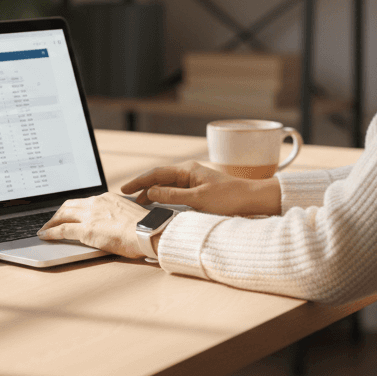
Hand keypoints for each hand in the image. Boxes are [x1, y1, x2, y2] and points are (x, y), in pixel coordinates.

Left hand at [37, 192, 149, 257]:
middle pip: (69, 205)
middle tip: (51, 221)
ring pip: (62, 215)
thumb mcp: (128, 214)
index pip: (83, 201)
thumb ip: (116, 215)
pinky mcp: (86, 230)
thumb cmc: (144, 228)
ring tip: (45, 229)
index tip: (67, 213)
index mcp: (106, 198)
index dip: (72, 208)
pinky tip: (45, 236)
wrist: (148, 232)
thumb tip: (113, 223)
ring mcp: (90, 215)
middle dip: (58, 214)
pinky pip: (62, 230)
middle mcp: (96, 203)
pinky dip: (51, 232)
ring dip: (51, 222)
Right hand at [120, 160, 280, 215]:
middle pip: (159, 178)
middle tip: (128, 198)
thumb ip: (172, 196)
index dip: (139, 182)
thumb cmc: (229, 198)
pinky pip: (175, 192)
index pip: (156, 173)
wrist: (252, 200)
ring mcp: (194, 181)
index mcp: (187, 170)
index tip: (124, 189)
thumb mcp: (198, 199)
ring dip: (153, 193)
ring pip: (167, 186)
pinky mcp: (199, 190)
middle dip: (143, 187)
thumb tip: (151, 192)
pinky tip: (159, 205)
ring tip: (140, 203)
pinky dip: (164, 197)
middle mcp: (188, 172)